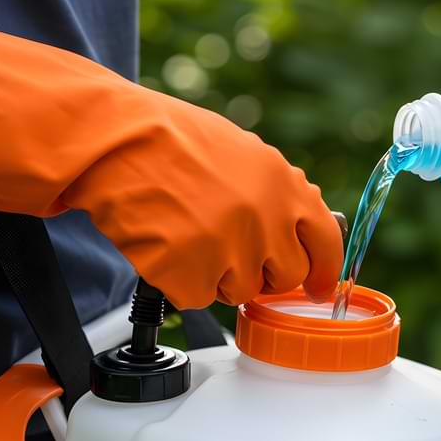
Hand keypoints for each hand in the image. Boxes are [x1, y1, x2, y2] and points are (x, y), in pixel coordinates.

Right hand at [0, 12, 342, 308]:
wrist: (115, 143)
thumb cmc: (169, 142)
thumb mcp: (243, 153)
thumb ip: (277, 193)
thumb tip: (298, 229)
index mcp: (284, 185)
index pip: (326, 243)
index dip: (323, 271)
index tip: (319, 287)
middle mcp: (265, 220)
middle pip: (285, 277)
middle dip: (263, 272)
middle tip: (230, 251)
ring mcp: (230, 250)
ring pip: (241, 293)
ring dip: (218, 276)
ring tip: (188, 236)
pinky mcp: (191, 275)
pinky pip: (198, 299)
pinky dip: (180, 282)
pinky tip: (166, 245)